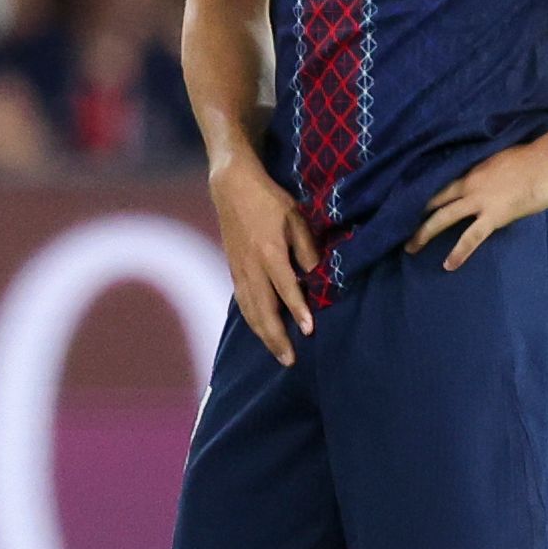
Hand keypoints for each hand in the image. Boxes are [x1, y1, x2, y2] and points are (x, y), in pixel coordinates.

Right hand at [212, 156, 319, 364]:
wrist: (232, 188)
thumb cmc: (270, 201)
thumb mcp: (296, 217)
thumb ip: (306, 248)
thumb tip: (316, 276)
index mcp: (269, 252)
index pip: (285, 289)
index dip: (298, 311)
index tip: (308, 331)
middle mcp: (252, 267)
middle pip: (263, 310)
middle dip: (277, 338)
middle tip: (290, 360)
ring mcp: (240, 271)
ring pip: (250, 311)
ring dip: (264, 336)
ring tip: (278, 355)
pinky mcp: (233, 271)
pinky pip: (243, 303)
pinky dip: (252, 321)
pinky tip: (261, 332)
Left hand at [408, 137, 547, 270]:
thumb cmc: (535, 157)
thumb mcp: (503, 159)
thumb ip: (489, 171)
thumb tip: (486, 181)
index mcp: (471, 169)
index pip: (439, 181)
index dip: (420, 193)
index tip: (404, 202)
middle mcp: (469, 183)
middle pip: (433, 200)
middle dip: (413, 215)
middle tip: (396, 228)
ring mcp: (480, 199)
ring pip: (443, 217)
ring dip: (424, 233)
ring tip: (410, 248)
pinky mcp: (495, 215)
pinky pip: (471, 237)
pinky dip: (459, 252)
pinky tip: (449, 265)